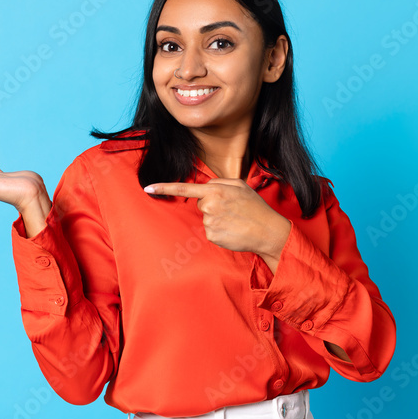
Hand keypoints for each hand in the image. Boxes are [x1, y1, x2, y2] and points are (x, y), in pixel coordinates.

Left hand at [144, 178, 290, 258]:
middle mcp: (210, 206)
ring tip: (235, 220)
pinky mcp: (212, 236)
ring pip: (206, 218)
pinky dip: (219, 231)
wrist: (269, 231)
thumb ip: (219, 182)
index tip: (148, 188)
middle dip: (212, 205)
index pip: (185, 188)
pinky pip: (210, 231)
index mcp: (216, 190)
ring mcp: (210, 222)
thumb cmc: (255, 207)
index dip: (165, 188)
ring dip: (218, 218)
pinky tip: (232, 230)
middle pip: (200, 203)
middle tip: (232, 209)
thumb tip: (205, 186)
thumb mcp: (240, 186)